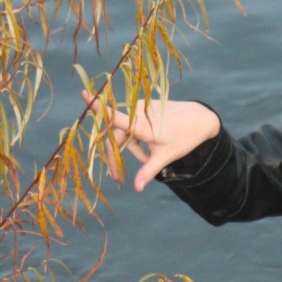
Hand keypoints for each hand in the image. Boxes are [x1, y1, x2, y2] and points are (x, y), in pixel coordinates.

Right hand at [81, 91, 219, 191]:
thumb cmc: (183, 138)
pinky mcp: (143, 106)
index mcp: (142, 125)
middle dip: (116, 156)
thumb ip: (149, 171)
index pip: (116, 116)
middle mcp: (138, 113)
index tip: (82, 93)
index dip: (97, 106)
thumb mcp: (165, 157)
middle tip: (117, 177)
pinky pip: (132, 125)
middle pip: (116, 136)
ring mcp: (140, 107)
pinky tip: (149, 146)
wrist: (199, 118)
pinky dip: (137, 139)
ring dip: (131, 148)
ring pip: (125, 132)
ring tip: (147, 159)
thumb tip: (136, 188)